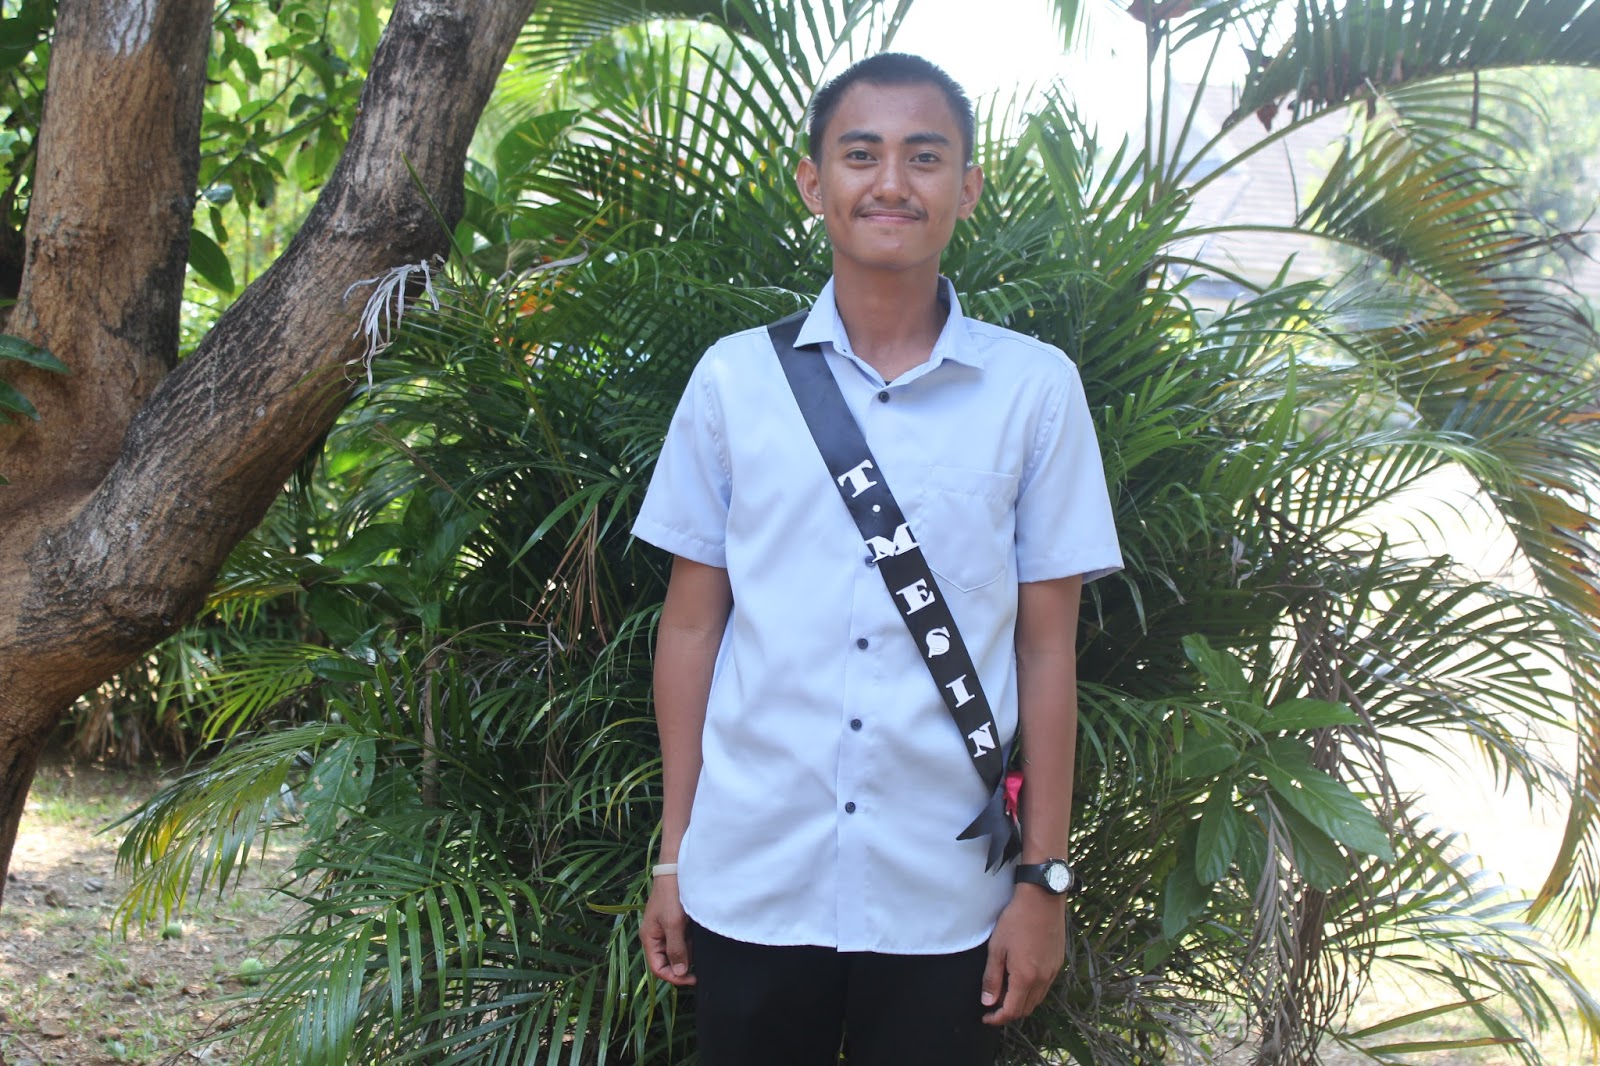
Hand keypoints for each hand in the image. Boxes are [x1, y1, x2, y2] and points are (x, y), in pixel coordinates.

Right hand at [641, 875, 695, 985]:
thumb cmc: (671, 896)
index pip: (658, 968)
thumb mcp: (673, 925)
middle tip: (701, 965)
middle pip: (668, 961)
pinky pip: (683, 940)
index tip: (693, 978)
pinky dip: (691, 943)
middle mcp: (656, 936)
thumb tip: (679, 973)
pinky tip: (701, 939)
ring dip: (689, 953)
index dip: (674, 977)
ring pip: (678, 951)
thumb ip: (676, 949)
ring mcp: (666, 929)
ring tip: (702, 949)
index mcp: (649, 938)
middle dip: (683, 965)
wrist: (676, 870)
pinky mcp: (676, 922)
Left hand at [980, 885, 1066, 1024]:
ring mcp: (1053, 971)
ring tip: (1005, 992)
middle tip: (993, 1006)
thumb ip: (992, 978)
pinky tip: (1021, 979)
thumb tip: (988, 1002)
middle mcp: (1043, 979)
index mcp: (1025, 977)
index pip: (1012, 1011)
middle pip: (1026, 1009)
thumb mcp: (997, 948)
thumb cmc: (1016, 920)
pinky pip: (1045, 986)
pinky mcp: (1058, 962)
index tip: (986, 1017)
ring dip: (1021, 1002)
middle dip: (1009, 1013)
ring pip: (1037, 999)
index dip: (998, 1018)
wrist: (1042, 899)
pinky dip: (1032, 991)